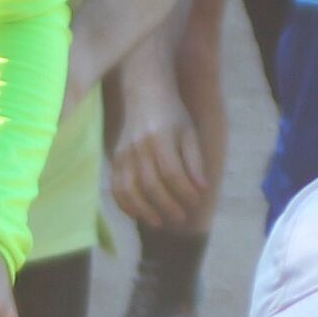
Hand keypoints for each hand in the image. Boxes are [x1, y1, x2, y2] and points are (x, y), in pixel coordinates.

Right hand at [107, 64, 211, 229]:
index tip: (196, 202)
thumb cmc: (172, 114)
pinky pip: (116, 187)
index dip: (184, 192)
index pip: (172, 173)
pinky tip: (139, 214)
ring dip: (145, 210)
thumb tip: (202, 188)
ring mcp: (124, 153)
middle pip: (151, 184)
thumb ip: (194, 160)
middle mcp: (139, 146)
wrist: (144, 94)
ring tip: (160, 222)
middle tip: (182, 217)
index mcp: (161, 138)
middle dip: (168, 205)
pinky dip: (126, 204)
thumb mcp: (189, 132)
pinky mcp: (115, 159)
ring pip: (130, 189)